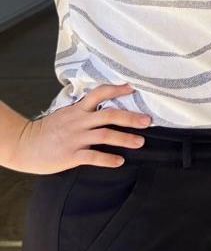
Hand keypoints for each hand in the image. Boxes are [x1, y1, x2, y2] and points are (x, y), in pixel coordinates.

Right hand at [7, 84, 150, 174]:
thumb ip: (84, 112)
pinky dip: (108, 159)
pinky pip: (92, 156)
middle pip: (109, 115)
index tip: (133, 89)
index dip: (116, 90)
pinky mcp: (70, 155)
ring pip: (105, 135)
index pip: (99, 94)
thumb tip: (107, 108)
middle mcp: (79, 122)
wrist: (22, 145)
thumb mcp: (66, 115)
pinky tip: (120, 161)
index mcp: (77, 110)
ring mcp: (75, 138)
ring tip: (141, 142)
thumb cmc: (46, 131)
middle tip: (148, 121)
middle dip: (130, 118)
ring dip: (125, 139)